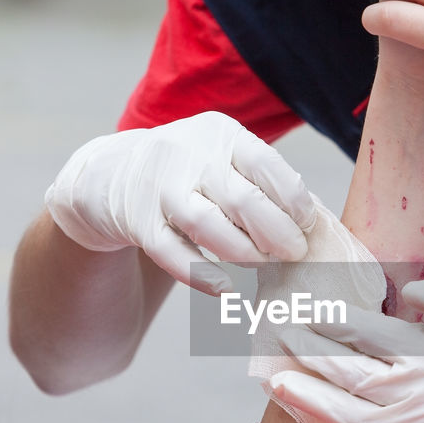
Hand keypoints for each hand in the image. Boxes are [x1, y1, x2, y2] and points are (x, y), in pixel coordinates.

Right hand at [45, 112, 314, 294]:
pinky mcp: (137, 222)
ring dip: (244, 254)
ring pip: (208, 227)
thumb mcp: (220, 154)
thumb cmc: (187, 171)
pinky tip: (227, 290)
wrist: (110, 174)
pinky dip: (203, 276)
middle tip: (294, 254)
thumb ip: (259, 179)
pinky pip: (174, 254)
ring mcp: (158, 188)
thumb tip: (313, 220)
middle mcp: (187, 154)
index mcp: (219, 133)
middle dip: (277, 234)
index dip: (294, 200)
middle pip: (242, 200)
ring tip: (262, 266)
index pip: (266, 164)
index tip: (307, 226)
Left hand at [268, 278, 423, 422]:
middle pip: (350, 372)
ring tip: (275, 379)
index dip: (328, 320)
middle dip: (306, 351)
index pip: (368, 333)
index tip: (297, 308)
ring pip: (352, 416)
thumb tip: (410, 290)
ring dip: (310, 398)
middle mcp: (423, 394)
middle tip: (272, 333)